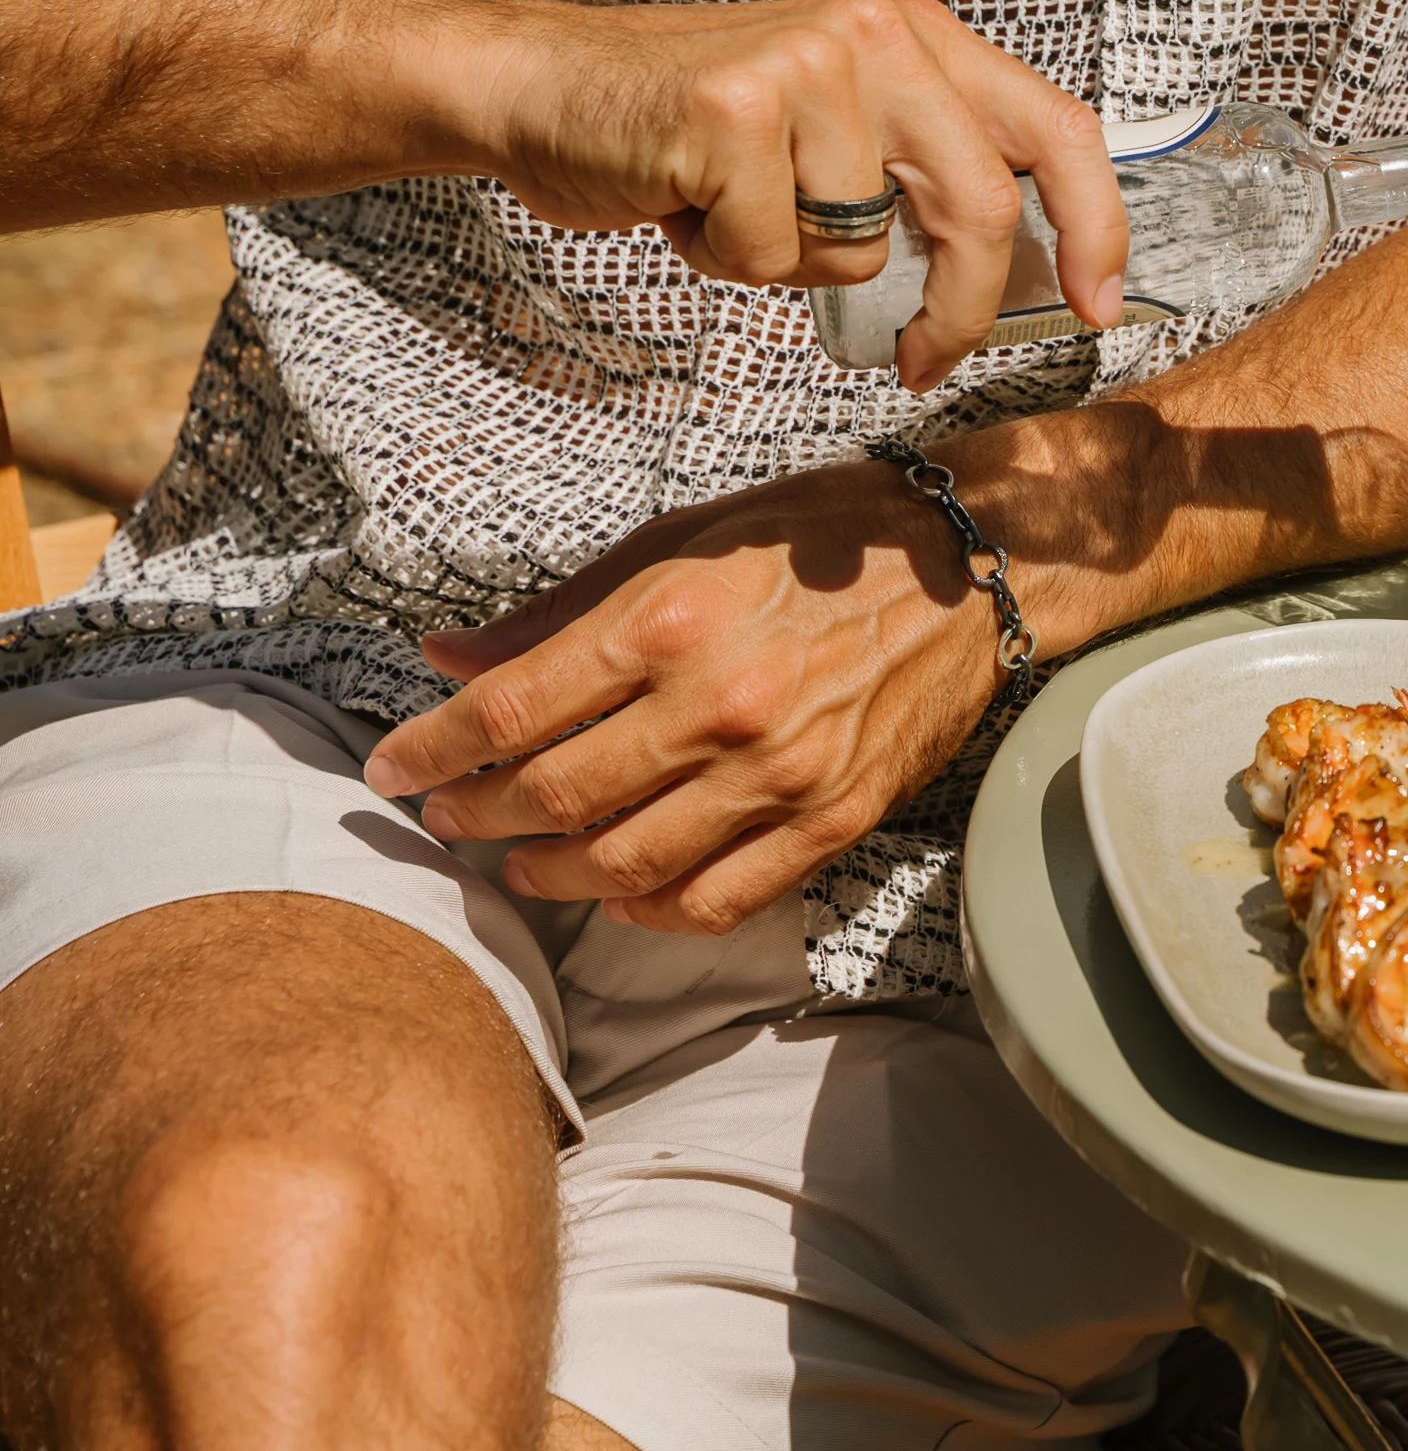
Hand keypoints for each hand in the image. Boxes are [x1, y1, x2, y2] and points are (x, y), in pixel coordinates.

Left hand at [360, 461, 1012, 933]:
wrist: (973, 566)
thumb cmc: (822, 540)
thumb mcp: (681, 539)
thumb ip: (562, 610)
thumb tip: (452, 657)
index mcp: (668, 620)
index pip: (509, 710)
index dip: (429, 749)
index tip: (391, 767)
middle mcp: (718, 705)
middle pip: (551, 796)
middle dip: (473, 816)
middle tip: (444, 818)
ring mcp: (779, 772)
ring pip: (623, 862)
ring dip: (548, 873)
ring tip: (518, 863)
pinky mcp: (833, 817)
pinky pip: (719, 898)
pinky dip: (653, 910)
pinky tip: (623, 895)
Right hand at [466, 0, 1126, 390]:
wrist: (546, 85)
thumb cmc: (691, 125)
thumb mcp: (836, 125)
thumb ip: (919, 173)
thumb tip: (1011, 277)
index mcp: (921, 38)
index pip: (1057, 130)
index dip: (1095, 226)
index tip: (1100, 303)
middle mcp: (879, 37)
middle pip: (978, 209)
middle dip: (959, 308)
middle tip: (924, 358)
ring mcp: (808, 67)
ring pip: (861, 249)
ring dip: (794, 264)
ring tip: (734, 206)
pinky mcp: (735, 112)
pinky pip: (773, 255)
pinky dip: (726, 259)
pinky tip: (686, 201)